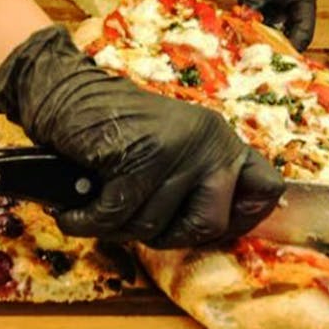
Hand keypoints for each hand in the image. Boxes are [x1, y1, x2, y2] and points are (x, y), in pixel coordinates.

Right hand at [0, 26, 283, 248]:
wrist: (60, 92)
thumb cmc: (109, 131)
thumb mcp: (169, 152)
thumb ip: (197, 183)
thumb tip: (220, 232)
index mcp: (221, 139)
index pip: (268, 190)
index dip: (241, 220)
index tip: (200, 226)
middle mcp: (208, 140)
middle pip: (209, 225)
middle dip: (164, 235)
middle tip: (131, 219)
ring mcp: (175, 147)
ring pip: (154, 225)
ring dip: (115, 227)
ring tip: (96, 205)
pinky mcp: (136, 155)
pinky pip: (114, 215)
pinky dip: (86, 220)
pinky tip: (74, 210)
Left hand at [211, 0, 317, 50]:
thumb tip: (249, 22)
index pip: (305, 26)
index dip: (295, 44)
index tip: (281, 59)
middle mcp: (293, 3)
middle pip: (291, 34)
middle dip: (277, 48)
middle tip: (262, 62)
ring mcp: (277, 8)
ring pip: (273, 35)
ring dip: (262, 44)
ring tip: (250, 57)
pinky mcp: (261, 11)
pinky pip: (258, 29)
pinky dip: (251, 37)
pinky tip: (241, 46)